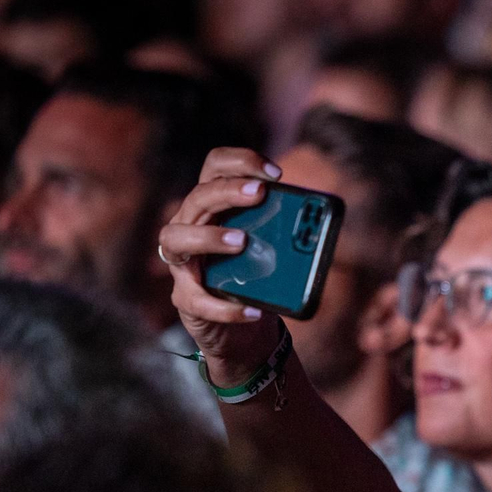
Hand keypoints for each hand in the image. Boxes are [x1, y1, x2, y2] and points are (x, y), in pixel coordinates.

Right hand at [160, 147, 285, 384]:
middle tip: (259, 194)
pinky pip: (199, 301)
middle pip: (198, 197)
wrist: (243, 330)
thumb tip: (316, 229)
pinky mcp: (184, 299)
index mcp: (213, 207)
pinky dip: (227, 307)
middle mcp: (190, 226)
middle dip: (228, 191)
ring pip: (176, 238)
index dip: (240, 161)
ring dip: (209, 236)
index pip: (214, 167)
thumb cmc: (257, 280)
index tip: (275, 173)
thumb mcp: (274, 252)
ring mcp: (182, 263)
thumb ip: (286, 235)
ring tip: (242, 241)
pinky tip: (253, 310)